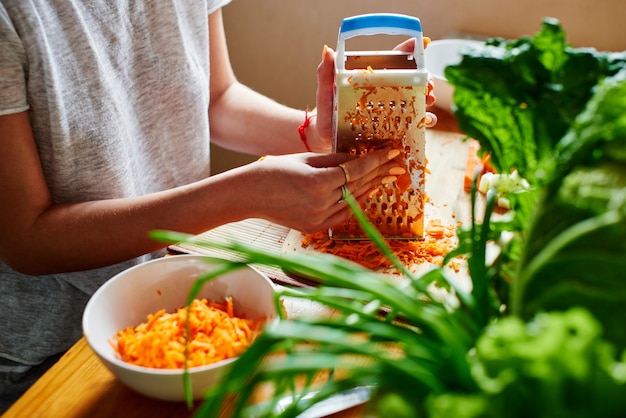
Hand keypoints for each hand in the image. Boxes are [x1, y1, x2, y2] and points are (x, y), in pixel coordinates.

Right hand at [248, 148, 404, 232]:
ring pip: (353, 202)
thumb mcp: (307, 159)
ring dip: (371, 188)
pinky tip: (366, 193)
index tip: (393, 152)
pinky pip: (342, 214)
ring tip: (385, 177)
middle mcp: (321, 203)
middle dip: (379, 174)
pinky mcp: (316, 228)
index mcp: (318, 183)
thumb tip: (359, 158)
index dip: (377, 160)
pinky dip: (355, 202)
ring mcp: (319, 218)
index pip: (356, 169)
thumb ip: (335, 160)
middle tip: (397, 165)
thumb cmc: (275, 170)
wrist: (251, 194)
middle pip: (358, 186)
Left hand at [311, 37, 437, 152]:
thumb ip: (326, 73)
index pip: (393, 62)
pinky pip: (409, 124)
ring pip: (414, 102)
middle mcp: (383, 94)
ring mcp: (388, 111)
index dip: (409, 51)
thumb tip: (328, 51)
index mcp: (371, 80)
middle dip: (425, 81)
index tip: (422, 44)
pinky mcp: (389, 129)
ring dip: (426, 100)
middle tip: (428, 85)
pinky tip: (425, 121)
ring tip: (429, 101)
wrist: (323, 138)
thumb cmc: (325, 112)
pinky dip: (421, 122)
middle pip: (411, 82)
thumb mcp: (325, 92)